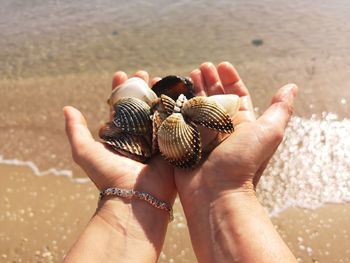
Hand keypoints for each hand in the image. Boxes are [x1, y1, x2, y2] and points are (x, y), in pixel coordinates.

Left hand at [63, 71, 175, 261]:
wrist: (136, 199)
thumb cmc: (109, 176)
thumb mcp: (85, 151)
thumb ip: (76, 130)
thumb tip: (67, 108)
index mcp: (121, 136)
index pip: (119, 107)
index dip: (119, 90)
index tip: (120, 74)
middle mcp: (139, 136)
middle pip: (141, 106)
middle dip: (142, 88)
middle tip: (143, 74)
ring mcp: (158, 140)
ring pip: (158, 111)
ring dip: (159, 94)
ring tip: (161, 78)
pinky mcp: (174, 144)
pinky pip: (176, 122)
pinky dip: (176, 107)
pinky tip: (178, 92)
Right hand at [176, 61, 296, 203]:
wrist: (216, 192)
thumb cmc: (243, 163)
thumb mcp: (269, 133)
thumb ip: (279, 109)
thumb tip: (291, 87)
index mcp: (241, 124)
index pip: (237, 95)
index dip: (231, 79)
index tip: (222, 65)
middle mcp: (222, 129)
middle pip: (216, 98)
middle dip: (210, 80)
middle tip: (202, 66)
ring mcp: (202, 135)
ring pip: (198, 106)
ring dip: (195, 89)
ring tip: (190, 74)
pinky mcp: (186, 142)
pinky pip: (182, 119)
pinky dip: (180, 106)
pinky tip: (176, 94)